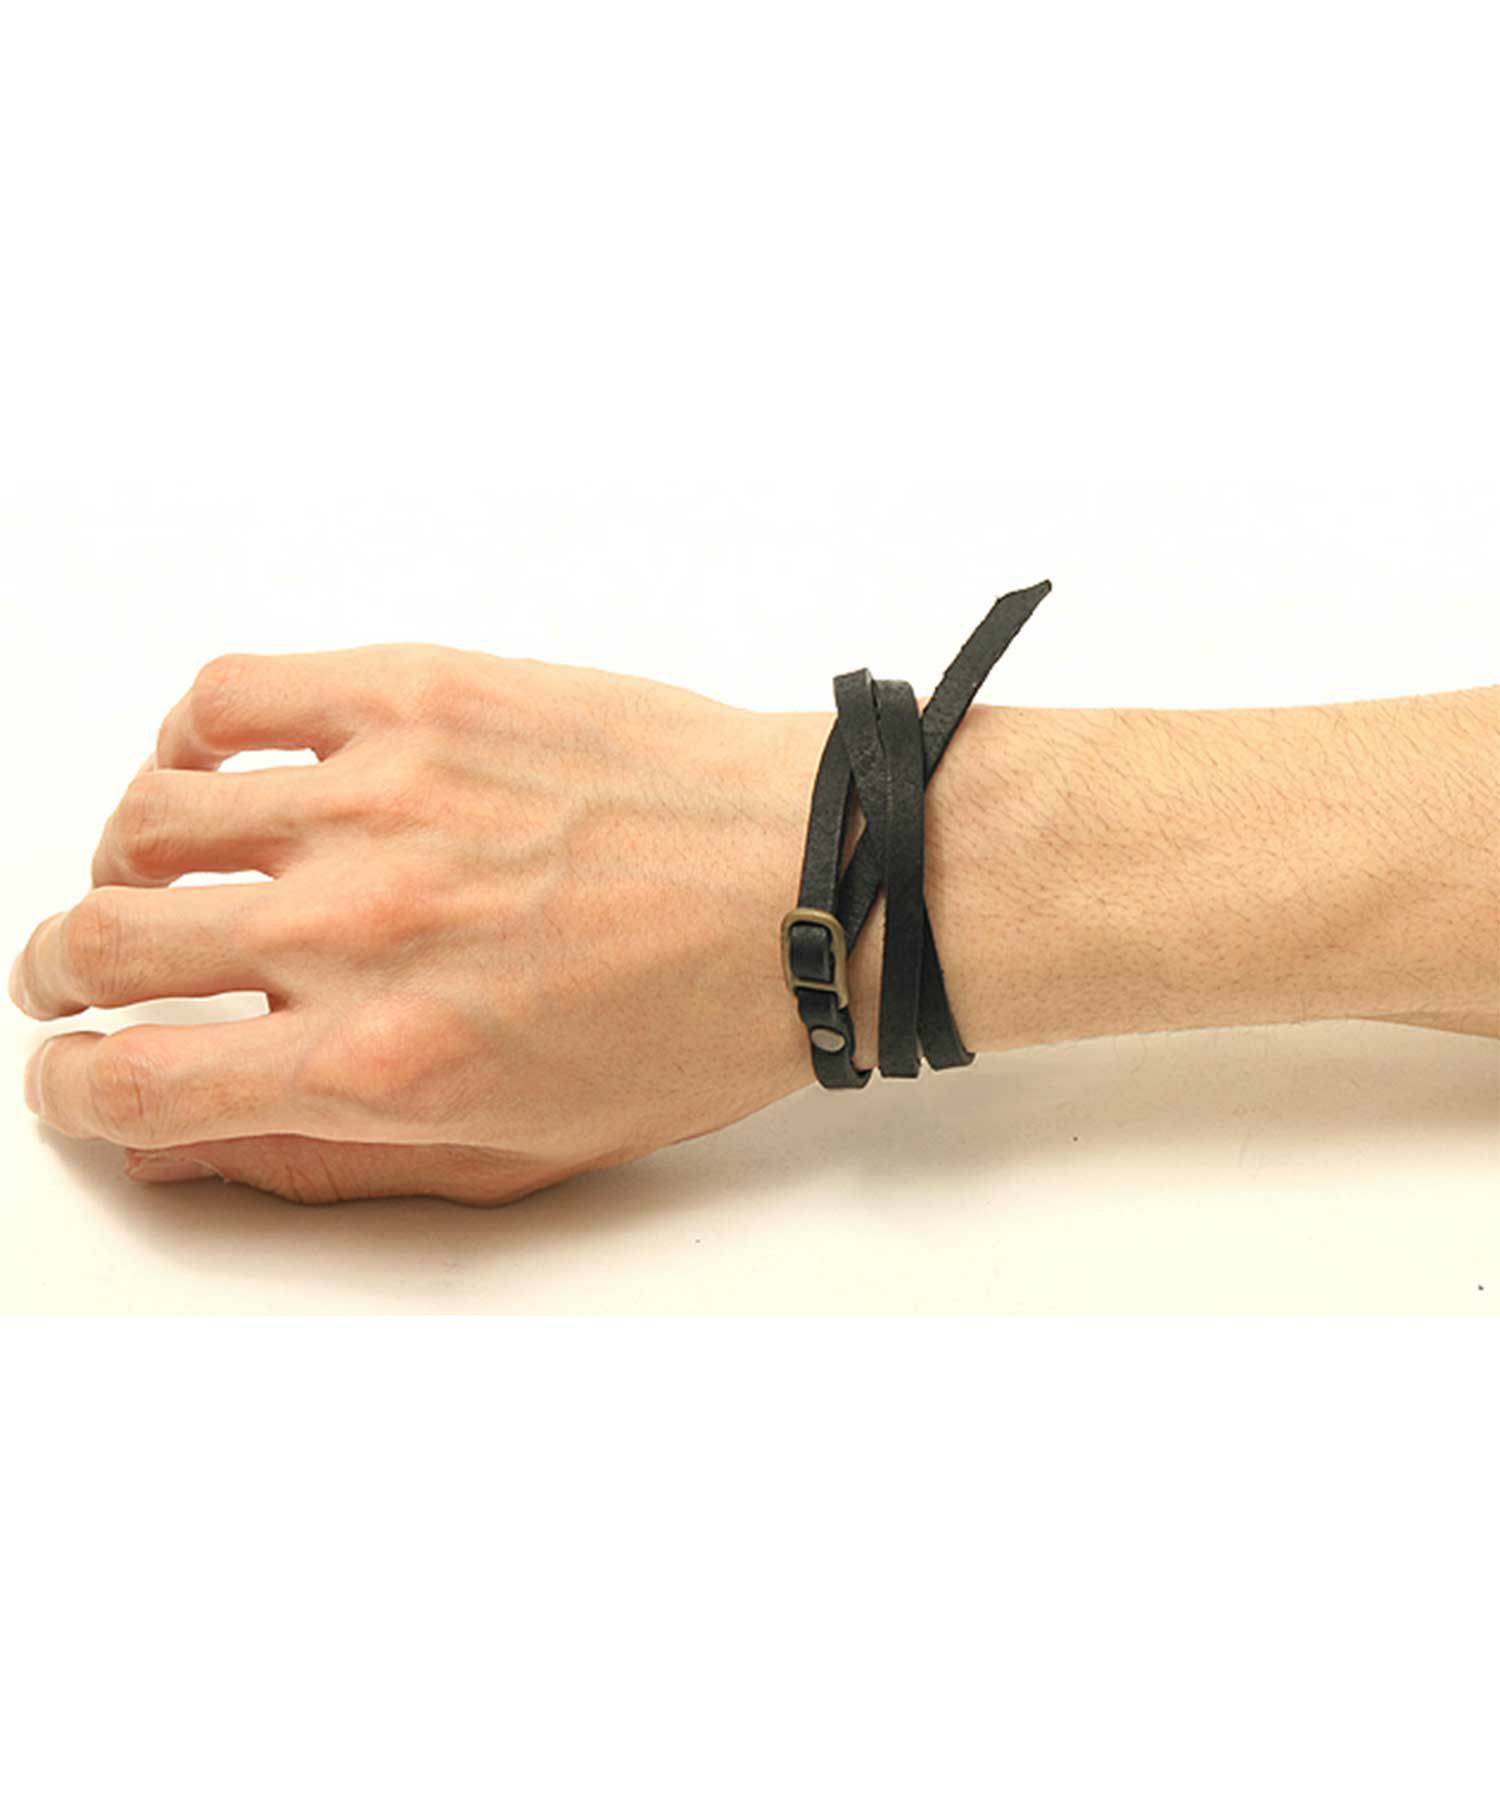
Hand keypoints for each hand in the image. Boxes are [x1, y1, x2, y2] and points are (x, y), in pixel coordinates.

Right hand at [11, 647, 837, 1203]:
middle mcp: (362, 927)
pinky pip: (235, 697)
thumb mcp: (519, 1153)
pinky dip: (191, 739)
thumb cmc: (691, 1025)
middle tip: (76, 977)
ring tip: (155, 878)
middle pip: (108, 942)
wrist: (807, 885)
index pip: (137, 1084)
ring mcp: (383, 796)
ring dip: (122, 864)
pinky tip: (216, 771)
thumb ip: (332, 1161)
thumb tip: (185, 1148)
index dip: (72, 1093)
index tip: (76, 1080)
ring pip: (151, 818)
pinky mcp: (420, 694)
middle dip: (59, 975)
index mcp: (384, 1062)